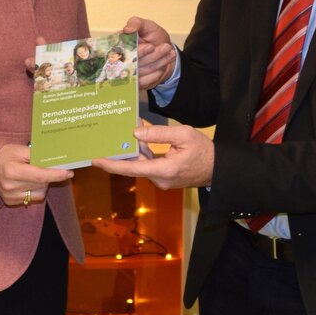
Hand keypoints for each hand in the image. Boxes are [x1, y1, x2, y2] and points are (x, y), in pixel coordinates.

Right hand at [0, 144, 73, 207]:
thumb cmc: (5, 155)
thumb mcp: (19, 149)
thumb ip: (37, 154)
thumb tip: (56, 159)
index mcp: (12, 170)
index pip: (40, 175)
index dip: (56, 174)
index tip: (69, 172)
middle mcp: (11, 186)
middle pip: (41, 184)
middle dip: (51, 176)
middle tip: (56, 167)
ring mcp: (11, 196)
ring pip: (40, 192)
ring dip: (43, 183)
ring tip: (34, 173)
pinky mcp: (12, 202)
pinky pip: (33, 198)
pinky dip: (36, 190)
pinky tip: (30, 182)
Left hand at [93, 122, 211, 188]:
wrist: (219, 168)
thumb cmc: (204, 150)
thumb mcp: (184, 135)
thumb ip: (159, 133)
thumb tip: (136, 133)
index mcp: (164, 170)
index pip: (132, 169)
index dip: (112, 165)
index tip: (96, 161)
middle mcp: (160, 180)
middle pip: (133, 167)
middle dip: (119, 155)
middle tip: (102, 142)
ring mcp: (162, 181)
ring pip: (140, 166)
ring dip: (131, 153)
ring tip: (116, 138)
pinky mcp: (164, 178)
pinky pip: (148, 166)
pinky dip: (141, 155)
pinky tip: (135, 141)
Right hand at [122, 17, 175, 91]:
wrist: (164, 53)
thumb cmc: (153, 37)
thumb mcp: (148, 26)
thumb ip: (137, 23)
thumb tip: (128, 29)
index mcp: (119, 44)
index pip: (123, 51)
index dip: (138, 50)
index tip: (151, 46)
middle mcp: (120, 60)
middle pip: (133, 62)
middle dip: (152, 56)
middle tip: (166, 47)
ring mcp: (127, 73)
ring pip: (140, 71)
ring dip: (157, 63)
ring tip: (170, 54)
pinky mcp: (134, 83)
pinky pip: (142, 83)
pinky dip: (154, 75)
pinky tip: (162, 68)